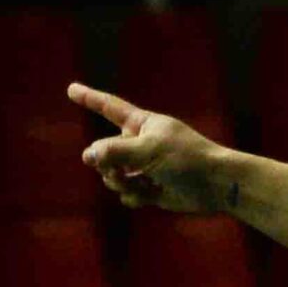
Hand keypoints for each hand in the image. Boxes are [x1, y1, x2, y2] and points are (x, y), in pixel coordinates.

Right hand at [69, 83, 236, 213]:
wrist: (216, 185)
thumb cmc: (187, 159)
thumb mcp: (148, 149)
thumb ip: (114, 151)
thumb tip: (88, 156)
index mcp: (141, 124)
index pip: (109, 107)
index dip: (89, 98)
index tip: (71, 89)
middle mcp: (140, 143)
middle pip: (104, 152)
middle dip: (108, 165)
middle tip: (120, 172)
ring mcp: (145, 167)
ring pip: (112, 176)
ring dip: (121, 184)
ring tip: (141, 184)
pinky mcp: (152, 188)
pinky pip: (128, 194)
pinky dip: (134, 197)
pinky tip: (148, 197)